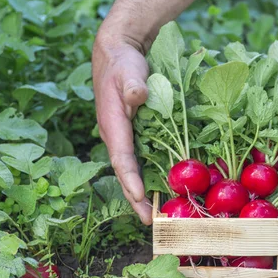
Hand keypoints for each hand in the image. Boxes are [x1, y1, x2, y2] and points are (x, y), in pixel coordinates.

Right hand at [92, 31, 152, 224]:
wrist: (118, 55)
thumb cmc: (123, 63)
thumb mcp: (128, 69)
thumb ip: (132, 83)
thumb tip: (138, 96)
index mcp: (113, 125)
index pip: (121, 157)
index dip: (131, 179)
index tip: (141, 198)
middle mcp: (117, 137)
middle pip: (126, 173)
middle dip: (137, 199)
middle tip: (152, 222)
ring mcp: (125, 138)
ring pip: (134, 171)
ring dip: (144, 193)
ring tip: (159, 216)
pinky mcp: (135, 135)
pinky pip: (142, 161)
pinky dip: (150, 177)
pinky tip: (165, 190)